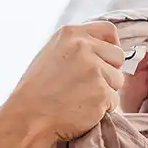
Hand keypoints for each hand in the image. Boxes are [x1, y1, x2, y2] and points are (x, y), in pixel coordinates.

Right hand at [11, 22, 124, 142]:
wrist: (28, 117)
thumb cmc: (38, 89)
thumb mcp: (53, 53)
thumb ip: (78, 47)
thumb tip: (106, 49)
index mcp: (70, 34)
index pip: (109, 30)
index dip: (111, 46)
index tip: (106, 59)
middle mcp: (83, 48)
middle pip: (118, 56)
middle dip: (110, 71)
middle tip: (89, 84)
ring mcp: (94, 70)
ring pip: (118, 80)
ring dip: (106, 91)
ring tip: (81, 98)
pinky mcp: (101, 93)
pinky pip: (114, 100)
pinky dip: (103, 108)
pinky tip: (82, 110)